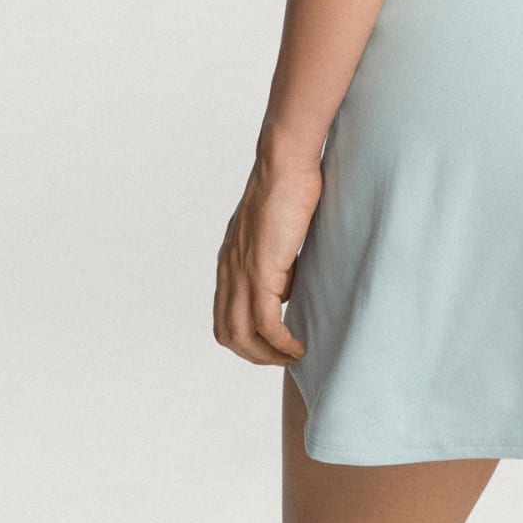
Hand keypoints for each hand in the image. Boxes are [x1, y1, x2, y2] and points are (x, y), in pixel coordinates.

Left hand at [213, 155, 321, 365]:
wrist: (284, 164)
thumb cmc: (287, 187)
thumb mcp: (275, 233)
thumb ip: (275, 262)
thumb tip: (285, 289)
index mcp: (229, 261)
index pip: (223, 315)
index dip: (244, 338)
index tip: (270, 344)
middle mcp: (228, 270)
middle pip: (227, 333)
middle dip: (254, 355)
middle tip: (282, 358)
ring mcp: (241, 272)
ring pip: (242, 334)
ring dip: (267, 355)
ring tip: (292, 356)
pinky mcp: (261, 270)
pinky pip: (266, 322)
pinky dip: (281, 342)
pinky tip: (298, 344)